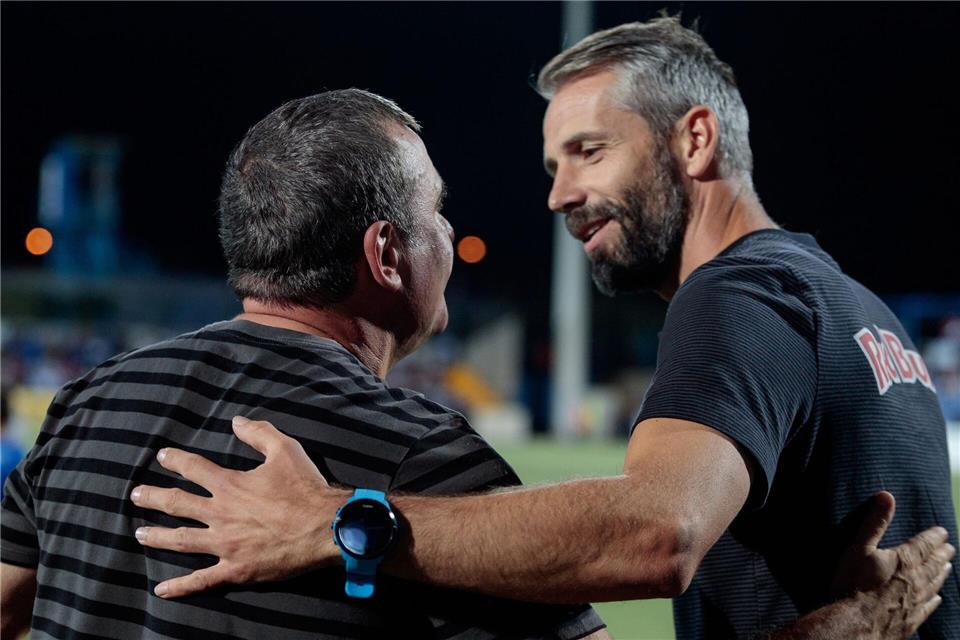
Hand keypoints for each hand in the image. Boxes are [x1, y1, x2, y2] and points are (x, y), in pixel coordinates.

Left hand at [131, 416, 347, 597]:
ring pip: (181, 540)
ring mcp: (225, 544)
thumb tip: (236, 421)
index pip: (193, 468)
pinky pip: (202, 580)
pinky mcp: (236, 570)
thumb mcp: (285, 450)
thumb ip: (259, 433)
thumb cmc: (306, 488)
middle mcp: (220, 514)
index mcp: (230, 485)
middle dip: (152, 497)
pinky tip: (162, 589)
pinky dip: (181, 586)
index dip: (175, 460)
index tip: (162, 456)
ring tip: (140, 533)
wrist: (324, 528)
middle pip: (176, 504)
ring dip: (157, 536)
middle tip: (136, 494)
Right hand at [834, 491, 953, 637]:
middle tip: (950, 547)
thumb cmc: (854, 584)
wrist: (856, 623)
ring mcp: (916, 601)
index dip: (934, 536)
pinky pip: (929, 607)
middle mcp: (916, 580)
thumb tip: (886, 495)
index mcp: (904, 560)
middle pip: (934, 563)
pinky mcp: (912, 619)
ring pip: (935, 584)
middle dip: (942, 553)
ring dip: (942, 573)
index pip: (924, 544)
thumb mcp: (860, 547)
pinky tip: (938, 598)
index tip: (942, 531)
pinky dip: (935, 600)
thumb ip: (875, 522)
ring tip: (948, 566)